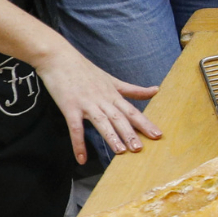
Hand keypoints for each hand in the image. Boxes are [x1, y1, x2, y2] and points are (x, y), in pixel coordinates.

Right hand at [31, 45, 162, 164]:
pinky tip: (82, 159)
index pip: (132, 111)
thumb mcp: (112, 79)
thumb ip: (132, 89)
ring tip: (120, 151)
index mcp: (113, 94)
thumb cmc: (85, 70)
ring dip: (111, 136)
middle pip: (119, 118)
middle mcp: (102, 99)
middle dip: (130, 133)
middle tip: (140, 149)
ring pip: (101, 122)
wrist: (59, 58)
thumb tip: (156, 90)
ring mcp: (86, 103)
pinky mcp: (69, 107)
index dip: (145, 123)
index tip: (158, 135)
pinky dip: (78, 144)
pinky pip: (75, 128)